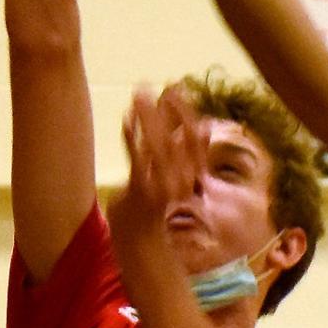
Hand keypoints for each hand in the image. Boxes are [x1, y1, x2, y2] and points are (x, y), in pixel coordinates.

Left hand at [107, 85, 206, 274]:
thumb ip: (186, 153)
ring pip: (157, 143)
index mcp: (188, 174)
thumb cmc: (153, 209)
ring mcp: (161, 186)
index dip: (185, 108)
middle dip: (171, 107)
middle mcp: (180, 179)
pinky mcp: (141, 191)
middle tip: (164, 82)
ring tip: (139, 91)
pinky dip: (132, 136)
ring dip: (148, 115)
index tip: (177, 85)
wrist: (141, 245)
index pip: (193, 135)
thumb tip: (201, 126)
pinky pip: (137, 158)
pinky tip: (126, 116)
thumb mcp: (175, 180)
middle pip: (178, 136)